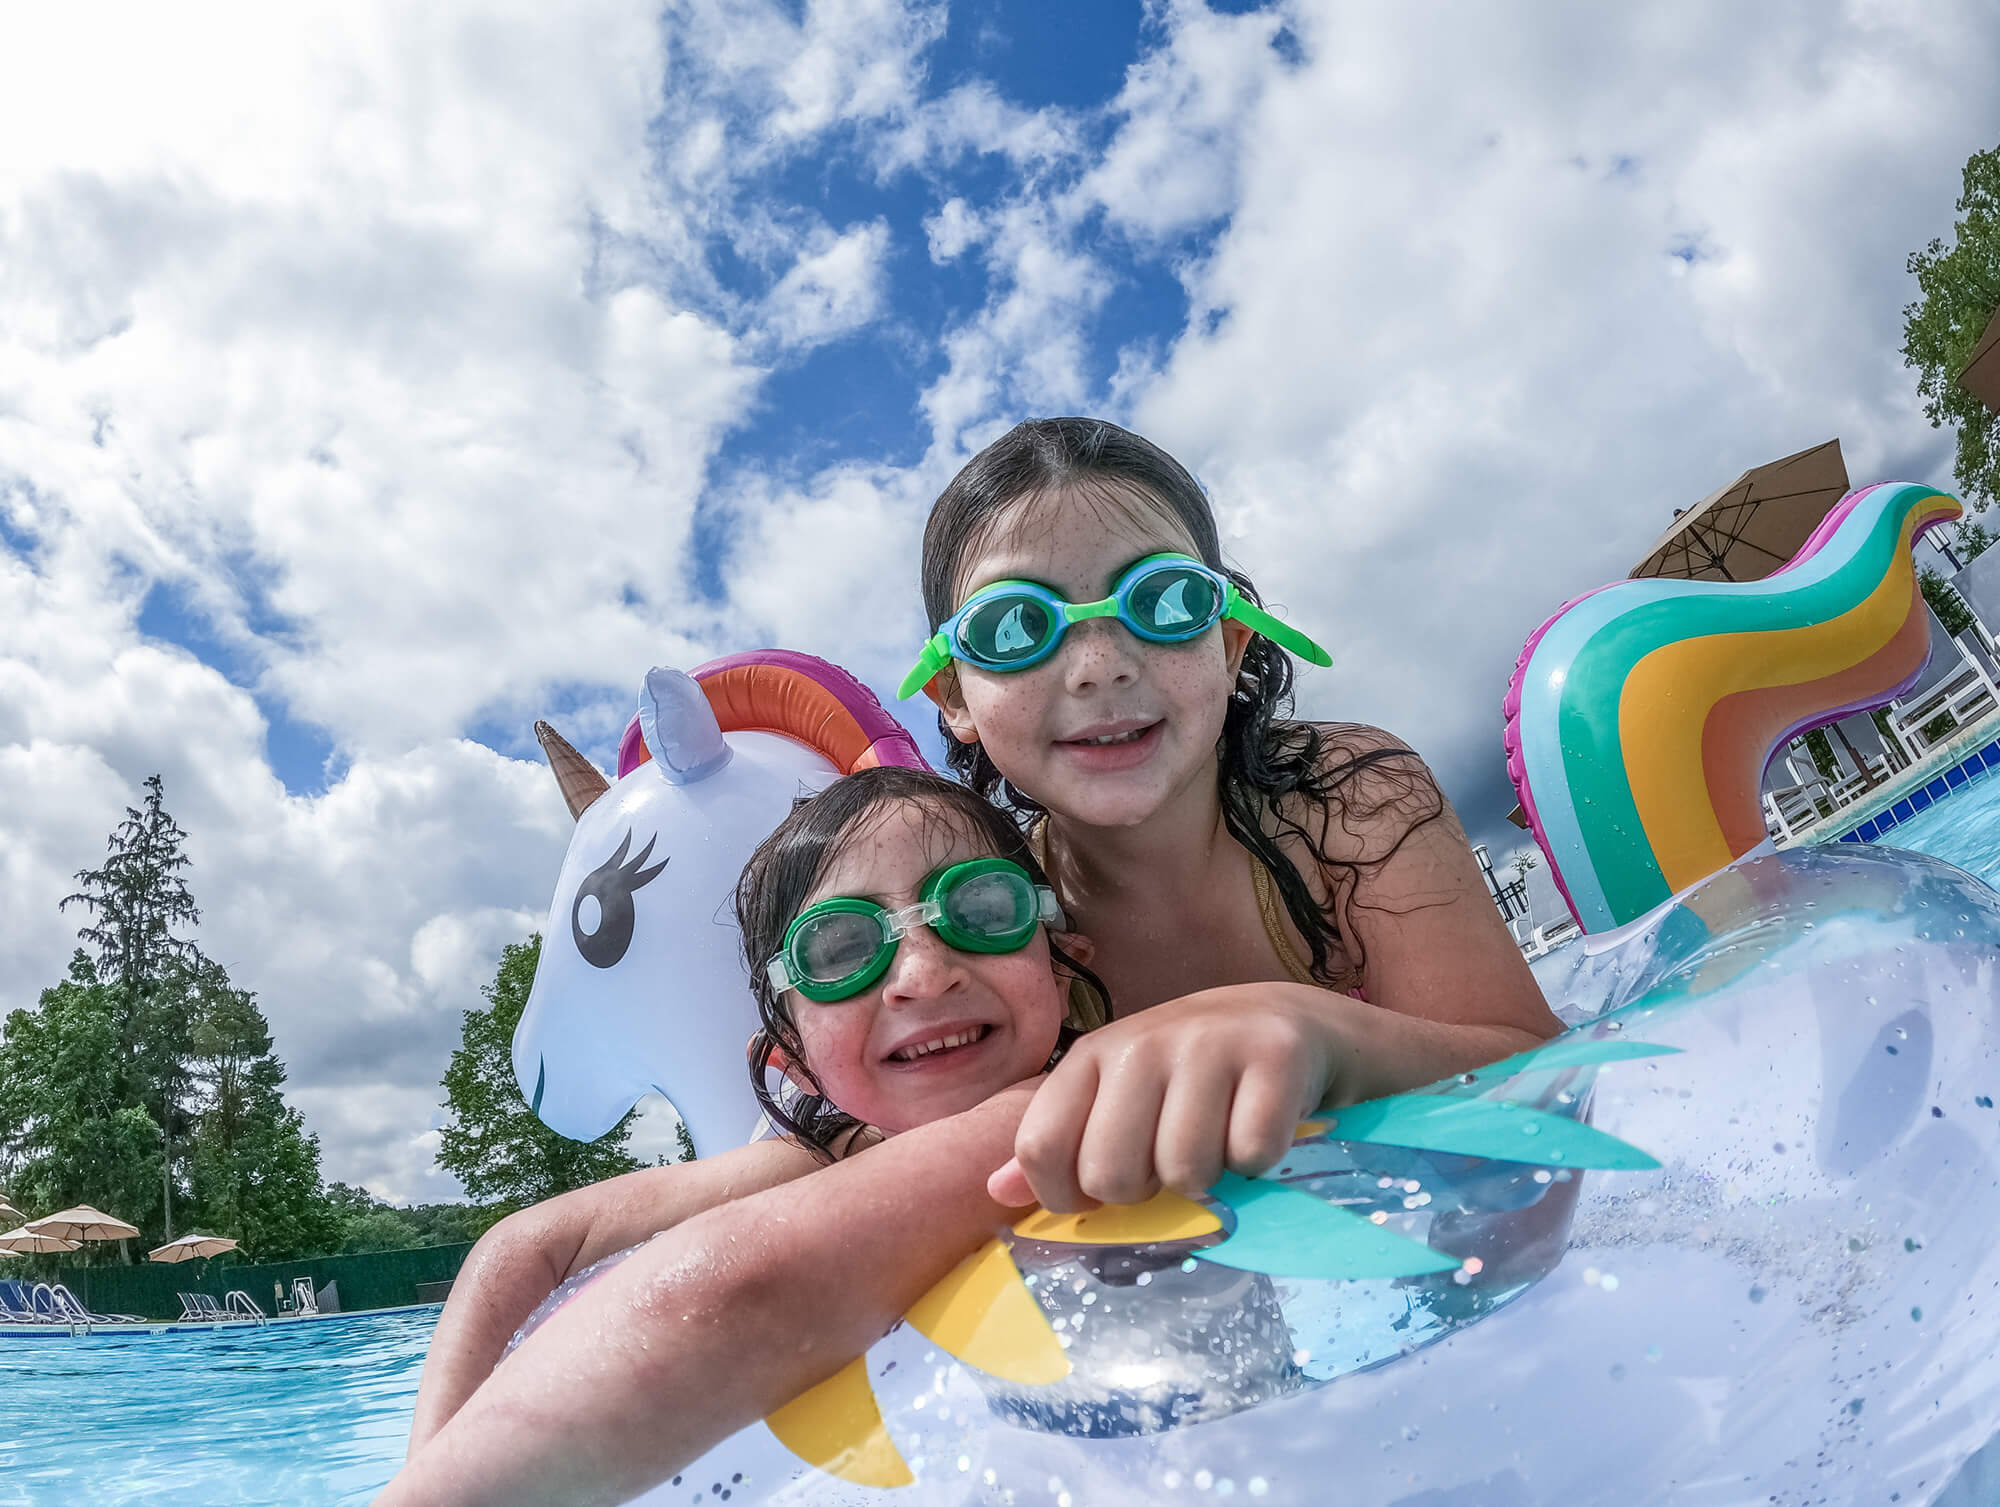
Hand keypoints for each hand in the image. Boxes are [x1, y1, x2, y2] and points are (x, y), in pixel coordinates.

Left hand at [985, 986, 1350, 1211]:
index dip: (1066, 1196)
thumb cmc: (1189, 1077)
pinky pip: (1252, 1156)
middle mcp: (1143, 1043)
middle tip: (1170, 1161)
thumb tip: (996, 1190)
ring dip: (1207, 1180)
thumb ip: (1058, 1141)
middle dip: (1144, 1192)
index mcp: (1092, 1055)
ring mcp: (1210, 1046)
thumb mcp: (1115, 1097)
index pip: (1041, 1148)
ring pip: (1185, 1173)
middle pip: (1111, 1175)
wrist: (1289, 1024)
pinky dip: (1260, 1164)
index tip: (1101, 1194)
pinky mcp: (1276, 1058)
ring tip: (1217, 1142)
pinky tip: (1258, 1130)